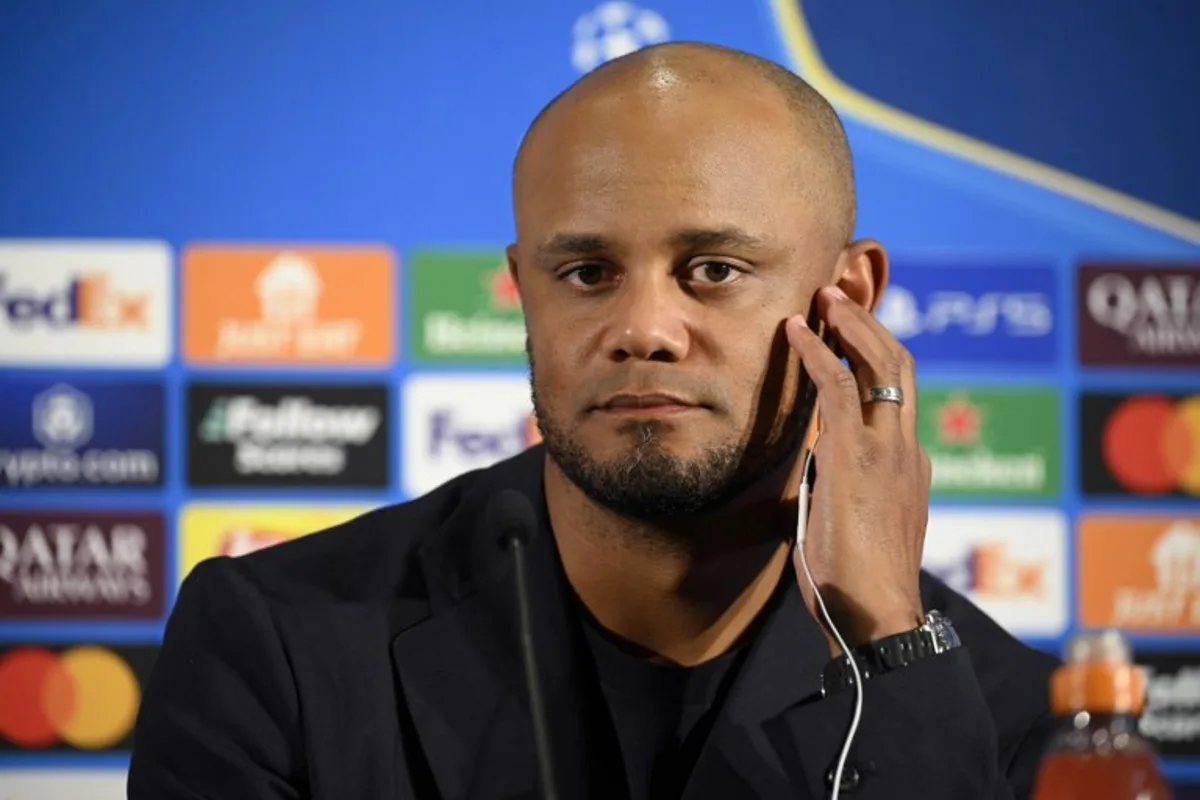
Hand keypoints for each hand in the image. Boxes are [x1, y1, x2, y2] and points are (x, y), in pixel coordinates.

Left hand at [784, 285, 930, 654]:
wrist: (875, 617)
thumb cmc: (856, 587)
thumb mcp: (851, 529)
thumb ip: (840, 494)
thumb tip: (814, 480)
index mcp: (907, 466)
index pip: (897, 395)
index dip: (875, 355)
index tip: (848, 329)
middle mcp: (905, 449)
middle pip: (899, 365)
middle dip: (870, 323)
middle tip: (838, 294)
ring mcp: (886, 450)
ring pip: (880, 365)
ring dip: (849, 324)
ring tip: (823, 296)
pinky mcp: (856, 457)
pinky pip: (838, 388)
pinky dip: (817, 352)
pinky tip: (796, 332)